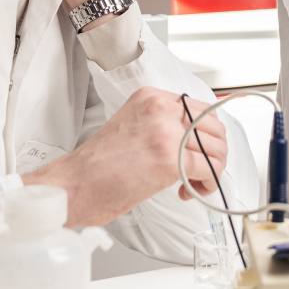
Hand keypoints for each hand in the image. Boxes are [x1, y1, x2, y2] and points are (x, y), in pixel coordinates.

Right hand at [25, 87, 226, 225]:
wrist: (72, 185)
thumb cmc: (95, 166)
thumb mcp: (131, 127)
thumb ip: (161, 125)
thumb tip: (193, 137)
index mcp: (150, 97)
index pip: (199, 108)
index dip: (206, 133)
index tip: (200, 150)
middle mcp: (161, 109)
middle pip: (213, 125)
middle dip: (215, 151)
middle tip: (201, 170)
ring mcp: (166, 132)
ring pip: (216, 147)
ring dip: (213, 169)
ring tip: (194, 183)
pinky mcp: (170, 159)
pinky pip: (209, 169)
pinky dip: (207, 183)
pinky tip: (190, 191)